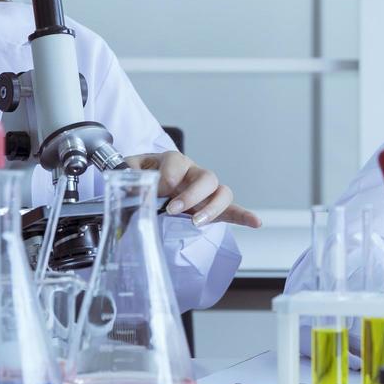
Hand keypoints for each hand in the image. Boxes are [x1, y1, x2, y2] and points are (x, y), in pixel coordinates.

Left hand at [126, 152, 262, 228]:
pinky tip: (255, 222)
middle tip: (174, 210)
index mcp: (173, 161)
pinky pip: (232, 210)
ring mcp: (206, 191)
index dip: (167, 177)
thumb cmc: (141, 176)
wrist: (147, 185)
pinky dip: (244, 216)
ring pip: (222, 192)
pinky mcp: (213, 207)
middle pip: (206, 177)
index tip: (158, 191)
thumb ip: (128, 175)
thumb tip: (132, 187)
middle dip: (192, 195)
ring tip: (197, 223)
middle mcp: (194, 173)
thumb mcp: (130, 171)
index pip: (176, 162)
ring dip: (212, 208)